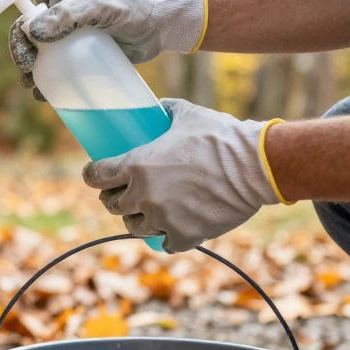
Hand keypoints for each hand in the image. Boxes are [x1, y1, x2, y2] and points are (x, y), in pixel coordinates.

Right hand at [0, 0, 205, 100]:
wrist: (162, 28)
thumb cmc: (135, 6)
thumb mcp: (103, 6)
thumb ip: (69, 15)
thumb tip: (32, 33)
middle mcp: (59, 8)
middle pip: (23, 24)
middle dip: (17, 44)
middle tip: (27, 63)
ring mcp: (66, 33)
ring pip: (33, 49)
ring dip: (26, 66)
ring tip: (33, 83)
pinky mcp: (76, 56)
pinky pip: (52, 68)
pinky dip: (44, 82)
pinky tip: (45, 95)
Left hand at [82, 99, 288, 252]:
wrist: (256, 167)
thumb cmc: (221, 137)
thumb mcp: (187, 115)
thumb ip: (165, 111)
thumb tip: (156, 107)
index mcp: (136, 166)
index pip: (96, 176)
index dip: (92, 176)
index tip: (94, 176)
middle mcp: (144, 195)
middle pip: (112, 205)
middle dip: (114, 198)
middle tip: (122, 194)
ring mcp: (163, 218)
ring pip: (134, 227)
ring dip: (137, 220)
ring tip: (145, 213)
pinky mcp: (185, 236)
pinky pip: (164, 243)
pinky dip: (166, 237)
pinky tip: (169, 230)